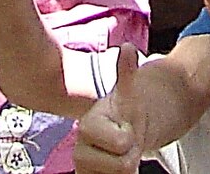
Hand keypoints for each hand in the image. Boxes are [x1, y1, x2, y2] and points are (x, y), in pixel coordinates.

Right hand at [74, 46, 144, 173]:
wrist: (117, 139)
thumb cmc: (122, 117)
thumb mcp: (128, 96)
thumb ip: (126, 74)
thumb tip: (127, 47)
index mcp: (88, 126)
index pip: (122, 142)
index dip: (129, 138)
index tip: (124, 130)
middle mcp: (79, 150)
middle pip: (123, 165)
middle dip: (129, 156)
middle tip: (123, 145)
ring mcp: (81, 168)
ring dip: (125, 170)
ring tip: (118, 156)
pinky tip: (113, 171)